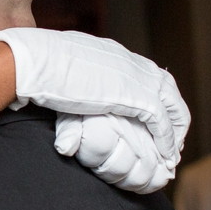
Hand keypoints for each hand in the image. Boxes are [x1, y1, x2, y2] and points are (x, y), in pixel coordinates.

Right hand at [0, 29, 190, 192]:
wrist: (35, 61)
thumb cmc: (36, 64)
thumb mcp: (61, 66)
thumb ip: (73, 78)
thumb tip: (66, 86)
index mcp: (114, 55)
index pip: (147, 74)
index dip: (155, 98)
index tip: (155, 119)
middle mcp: (131, 63)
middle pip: (167, 88)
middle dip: (174, 115)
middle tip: (171, 140)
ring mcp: (136, 78)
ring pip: (172, 106)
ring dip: (175, 131)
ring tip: (171, 152)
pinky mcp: (135, 97)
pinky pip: (161, 122)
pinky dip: (165, 140)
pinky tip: (164, 154)